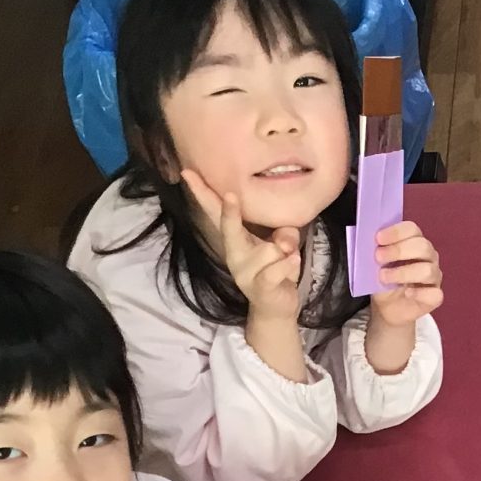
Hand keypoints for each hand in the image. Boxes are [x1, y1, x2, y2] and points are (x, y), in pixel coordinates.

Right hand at [182, 169, 303, 321]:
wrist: (276, 307)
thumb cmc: (277, 267)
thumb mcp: (283, 244)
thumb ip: (284, 234)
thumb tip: (283, 243)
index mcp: (235, 239)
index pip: (215, 213)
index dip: (201, 193)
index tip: (188, 172)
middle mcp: (235, 254)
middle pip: (229, 230)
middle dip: (230, 213)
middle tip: (230, 195)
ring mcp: (245, 273)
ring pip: (270, 250)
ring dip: (286, 251)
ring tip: (288, 259)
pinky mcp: (259, 288)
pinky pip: (277, 269)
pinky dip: (289, 264)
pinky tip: (293, 262)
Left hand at [368, 222, 443, 325]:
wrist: (387, 307)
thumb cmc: (384, 279)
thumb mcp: (375, 262)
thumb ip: (376, 249)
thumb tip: (368, 241)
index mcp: (415, 242)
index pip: (412, 229)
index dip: (396, 232)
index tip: (378, 239)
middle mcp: (428, 257)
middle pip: (422, 246)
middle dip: (398, 250)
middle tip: (378, 257)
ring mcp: (434, 277)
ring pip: (428, 270)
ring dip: (403, 272)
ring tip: (384, 277)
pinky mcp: (435, 297)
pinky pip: (435, 294)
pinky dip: (420, 293)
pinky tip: (407, 293)